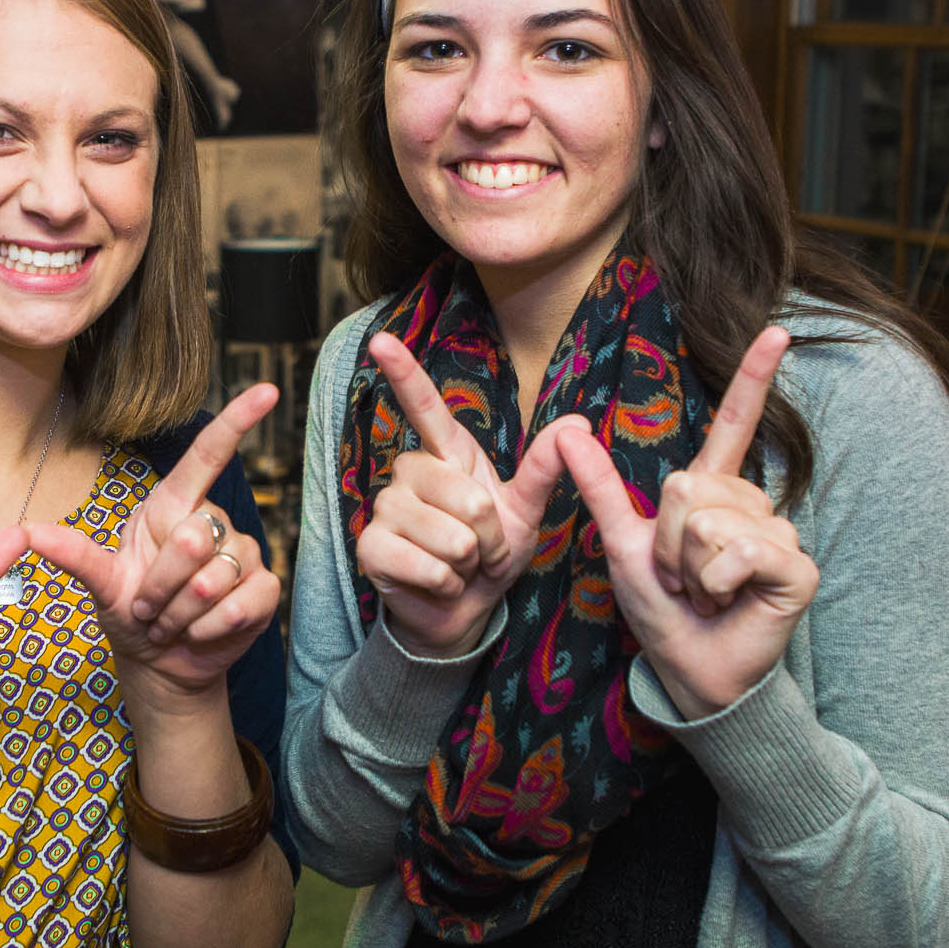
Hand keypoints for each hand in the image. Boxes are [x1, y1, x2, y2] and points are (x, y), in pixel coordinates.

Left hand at [26, 384, 281, 718]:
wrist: (160, 661)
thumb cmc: (131, 610)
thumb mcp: (101, 584)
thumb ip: (74, 555)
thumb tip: (27, 531)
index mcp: (173, 506)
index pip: (208, 456)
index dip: (237, 421)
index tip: (267, 389)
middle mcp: (211, 523)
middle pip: (192, 539)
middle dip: (161, 587)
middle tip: (149, 608)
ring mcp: (243, 556)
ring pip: (215, 579)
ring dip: (181, 614)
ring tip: (171, 622)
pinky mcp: (263, 591)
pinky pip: (241, 604)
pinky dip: (210, 628)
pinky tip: (200, 632)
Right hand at [358, 333, 585, 658]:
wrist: (461, 609)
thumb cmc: (489, 555)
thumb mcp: (524, 510)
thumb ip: (544, 468)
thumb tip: (578, 425)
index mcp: (446, 454)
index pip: (425, 407)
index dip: (404, 373)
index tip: (381, 339)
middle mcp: (410, 472)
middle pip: (469, 499)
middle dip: (490, 537)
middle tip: (480, 551)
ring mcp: (385, 508)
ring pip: (451, 537)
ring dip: (468, 564)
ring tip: (458, 566)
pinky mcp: (371, 547)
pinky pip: (426, 565)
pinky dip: (446, 584)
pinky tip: (437, 583)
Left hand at [558, 327, 818, 719]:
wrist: (690, 669)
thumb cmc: (661, 610)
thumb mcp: (621, 542)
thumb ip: (599, 485)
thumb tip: (567, 430)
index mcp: (713, 491)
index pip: (735, 423)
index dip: (754, 376)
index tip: (777, 328)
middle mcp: (749, 503)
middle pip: (689, 486)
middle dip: (666, 541)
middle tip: (678, 576)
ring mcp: (777, 533)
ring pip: (709, 521)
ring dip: (687, 567)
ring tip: (701, 591)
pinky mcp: (796, 566)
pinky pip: (739, 552)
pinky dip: (715, 583)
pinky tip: (725, 600)